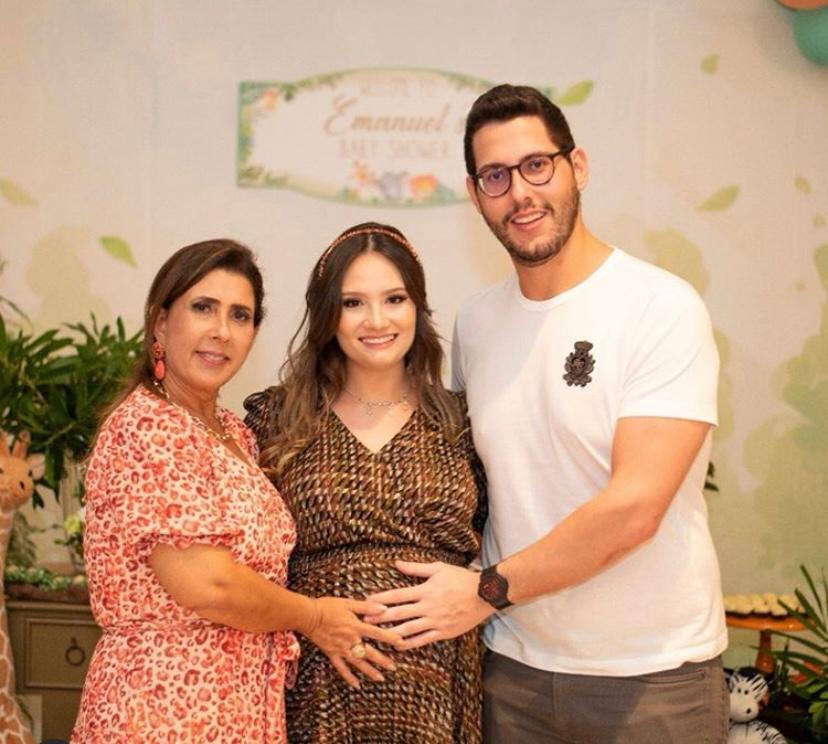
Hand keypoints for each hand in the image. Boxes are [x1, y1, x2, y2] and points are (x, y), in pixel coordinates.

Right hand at [301, 596, 402, 687]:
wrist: (308, 615)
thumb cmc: (327, 606)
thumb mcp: (348, 602)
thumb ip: (366, 606)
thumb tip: (383, 608)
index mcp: (356, 626)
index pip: (377, 633)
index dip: (390, 638)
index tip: (401, 643)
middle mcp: (350, 640)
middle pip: (370, 652)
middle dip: (382, 660)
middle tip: (393, 667)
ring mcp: (341, 649)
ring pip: (358, 663)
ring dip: (370, 671)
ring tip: (381, 678)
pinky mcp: (331, 654)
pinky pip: (341, 668)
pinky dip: (349, 677)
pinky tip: (357, 685)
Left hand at [366, 561, 494, 648]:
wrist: (483, 594)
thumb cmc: (460, 578)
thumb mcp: (438, 568)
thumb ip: (416, 568)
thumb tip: (396, 563)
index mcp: (425, 590)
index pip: (397, 595)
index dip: (380, 599)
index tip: (367, 602)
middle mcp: (427, 607)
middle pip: (398, 614)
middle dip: (379, 618)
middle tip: (364, 622)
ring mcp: (435, 621)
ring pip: (408, 630)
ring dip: (391, 633)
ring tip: (378, 636)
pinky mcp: (443, 632)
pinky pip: (423, 640)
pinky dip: (410, 644)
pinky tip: (399, 646)